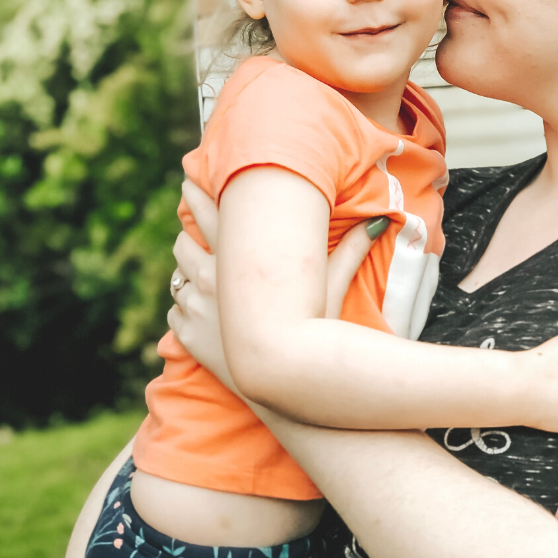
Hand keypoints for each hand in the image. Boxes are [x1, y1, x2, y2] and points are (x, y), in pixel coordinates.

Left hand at [168, 179, 387, 389]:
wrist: (285, 378)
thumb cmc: (312, 329)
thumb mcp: (332, 285)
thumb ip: (352, 250)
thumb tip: (381, 221)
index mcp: (240, 258)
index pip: (211, 214)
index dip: (198, 194)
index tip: (191, 179)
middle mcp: (212, 277)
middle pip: (184, 243)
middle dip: (185, 231)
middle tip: (186, 225)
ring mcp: (196, 307)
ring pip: (177, 277)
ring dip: (184, 270)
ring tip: (192, 266)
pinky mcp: (189, 335)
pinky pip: (176, 312)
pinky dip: (184, 307)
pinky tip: (196, 308)